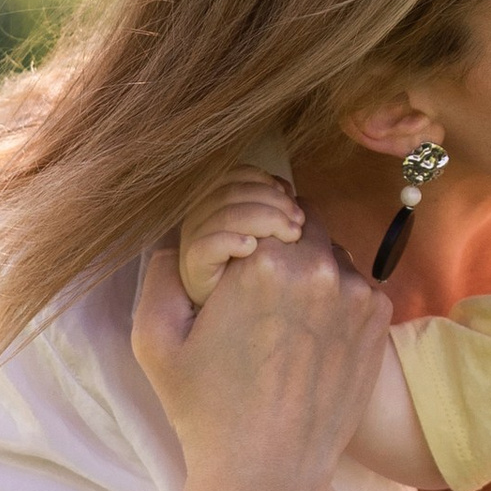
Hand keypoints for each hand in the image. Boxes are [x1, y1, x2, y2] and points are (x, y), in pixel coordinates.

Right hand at [133, 222, 393, 490]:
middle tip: (258, 285)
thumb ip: (161, 272)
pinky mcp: (380, 320)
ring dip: (311, 268)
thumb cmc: (205, 410)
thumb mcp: (156, 339)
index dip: (248, 225)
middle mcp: (319, 266)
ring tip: (284, 318)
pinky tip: (311, 337)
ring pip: (331, 252)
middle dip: (280, 242)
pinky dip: (336, 298)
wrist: (266, 474)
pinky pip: (356, 284)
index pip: (262, 203)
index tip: (237, 255)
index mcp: (263, 261)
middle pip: (301, 221)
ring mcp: (358, 292)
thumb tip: (179, 236)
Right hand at [176, 165, 304, 307]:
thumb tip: (289, 191)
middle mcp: (199, 215)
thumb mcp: (264, 232)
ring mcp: (193, 239)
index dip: (266, 182)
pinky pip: (208, 246)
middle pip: (235, 192)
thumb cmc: (251, 271)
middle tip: (298, 224)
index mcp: (214, 199)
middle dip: (273, 203)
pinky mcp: (192, 266)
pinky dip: (231, 241)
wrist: (228, 315)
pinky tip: (252, 248)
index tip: (293, 200)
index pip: (238, 175)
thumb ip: (272, 208)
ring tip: (290, 236)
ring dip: (263, 220)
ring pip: (226, 215)